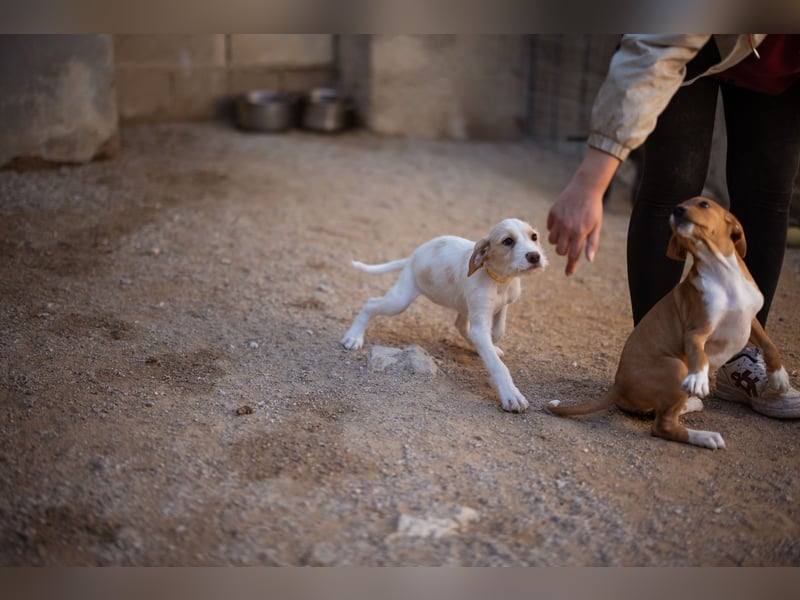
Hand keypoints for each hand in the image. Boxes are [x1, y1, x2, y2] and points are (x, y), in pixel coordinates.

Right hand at [547, 148, 619, 275]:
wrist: (586, 188)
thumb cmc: (593, 209)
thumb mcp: (596, 227)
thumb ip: (591, 244)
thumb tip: (589, 260)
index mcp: (580, 233)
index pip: (573, 255)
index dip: (571, 266)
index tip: (568, 274)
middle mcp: (567, 228)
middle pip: (560, 250)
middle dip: (564, 250)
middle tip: (571, 243)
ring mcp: (558, 220)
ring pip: (552, 241)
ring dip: (558, 240)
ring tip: (566, 231)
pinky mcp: (552, 213)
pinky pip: (549, 228)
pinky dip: (554, 228)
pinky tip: (562, 220)